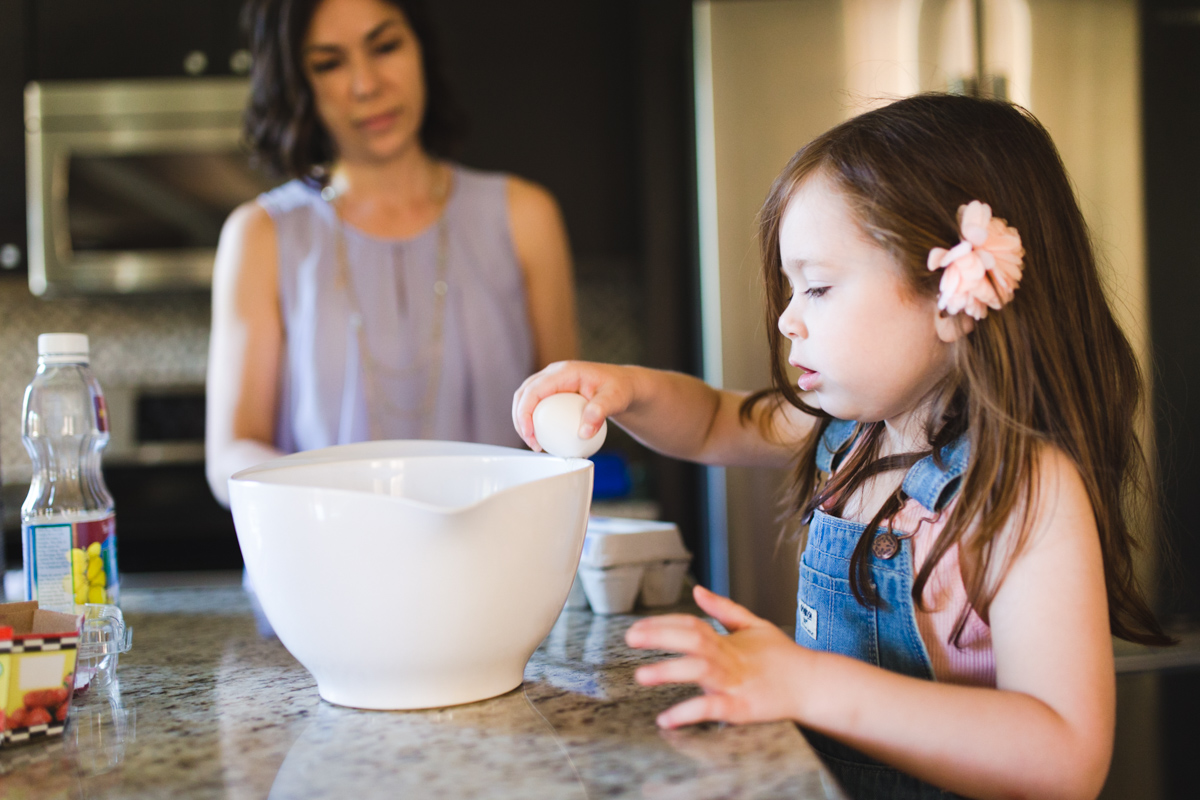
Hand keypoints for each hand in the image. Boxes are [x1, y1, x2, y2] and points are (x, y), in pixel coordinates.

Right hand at [511, 360, 635, 450]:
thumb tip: (584, 433)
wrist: (623, 385)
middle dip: (520, 419)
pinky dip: (533, 420)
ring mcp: (551, 381)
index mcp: (564, 371)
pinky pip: (536, 404)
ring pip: (525, 398)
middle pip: (523, 393)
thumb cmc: (619, 389)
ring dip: (523, 421)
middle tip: (532, 443)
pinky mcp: (552, 391)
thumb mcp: (615, 399)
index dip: (525, 412)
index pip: (534, 389)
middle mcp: (553, 373)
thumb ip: (600, 412)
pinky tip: (542, 439)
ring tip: (535, 444)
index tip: (530, 435)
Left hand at [625, 585, 809, 728]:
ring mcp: (734, 682)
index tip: (635, 628)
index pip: (690, 625)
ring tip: (642, 676)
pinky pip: (712, 708)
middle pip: (691, 641)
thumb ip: (723, 609)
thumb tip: (698, 591)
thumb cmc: (782, 657)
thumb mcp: (753, 625)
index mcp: (727, 640)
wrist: (813, 685)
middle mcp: (727, 658)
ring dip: (670, 671)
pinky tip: (667, 719)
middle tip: (631, 638)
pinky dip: (689, 713)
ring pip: (699, 671)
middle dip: (660, 637)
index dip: (662, 625)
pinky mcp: (741, 707)